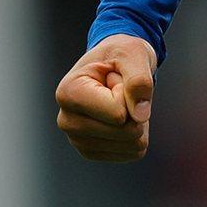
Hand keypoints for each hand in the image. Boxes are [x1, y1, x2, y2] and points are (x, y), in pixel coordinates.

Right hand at [55, 34, 156, 162]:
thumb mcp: (133, 54)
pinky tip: (123, 115)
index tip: (115, 76)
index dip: (128, 92)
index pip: (117, 112)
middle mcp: (66, 120)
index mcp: (68, 93)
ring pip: (130, 144)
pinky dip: (138, 133)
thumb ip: (139, 80)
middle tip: (120, 87)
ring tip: (120, 99)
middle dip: (135, 107)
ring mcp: (77, 139)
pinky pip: (132, 152)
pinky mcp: (92, 151)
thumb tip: (140, 116)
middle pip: (123, 131)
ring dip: (137, 119)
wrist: (115, 64)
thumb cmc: (121, 55)